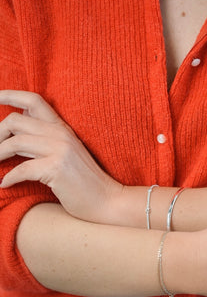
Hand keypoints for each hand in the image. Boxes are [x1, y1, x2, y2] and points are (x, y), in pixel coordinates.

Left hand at [0, 90, 122, 222]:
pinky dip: (8, 178)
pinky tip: (4, 185)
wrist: (107, 201)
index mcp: (62, 128)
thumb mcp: (66, 154)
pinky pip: (21, 169)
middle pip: (15, 120)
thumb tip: (18, 132)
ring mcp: (60, 150)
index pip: (33, 101)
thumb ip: (45, 140)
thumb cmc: (84, 183)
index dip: (10, 95)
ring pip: (15, 142)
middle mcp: (60, 134)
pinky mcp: (57, 168)